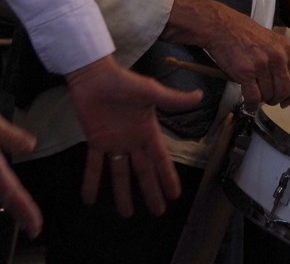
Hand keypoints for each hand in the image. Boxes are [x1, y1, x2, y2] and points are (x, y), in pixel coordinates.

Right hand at [0, 93, 41, 236]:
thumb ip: (6, 134)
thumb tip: (31, 146)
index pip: (9, 190)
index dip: (23, 207)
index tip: (35, 225)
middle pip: (5, 198)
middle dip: (20, 213)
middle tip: (35, 229)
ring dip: (13, 206)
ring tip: (26, 217)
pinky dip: (4, 195)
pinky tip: (8, 198)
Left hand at [65, 56, 201, 216]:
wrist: (94, 75)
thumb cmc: (123, 81)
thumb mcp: (150, 91)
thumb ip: (173, 99)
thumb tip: (200, 97)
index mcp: (147, 131)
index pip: (160, 159)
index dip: (167, 177)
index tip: (175, 195)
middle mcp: (132, 141)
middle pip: (143, 171)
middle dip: (150, 191)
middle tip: (157, 212)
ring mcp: (114, 143)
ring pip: (120, 173)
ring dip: (122, 194)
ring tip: (126, 214)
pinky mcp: (96, 141)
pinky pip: (94, 166)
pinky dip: (91, 182)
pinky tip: (89, 199)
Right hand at [165, 0, 289, 107]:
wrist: (220, 26)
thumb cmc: (242, 31)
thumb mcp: (270, 38)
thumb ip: (281, 56)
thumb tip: (285, 79)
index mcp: (285, 48)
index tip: (288, 100)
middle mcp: (277, 56)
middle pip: (284, 90)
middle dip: (277, 100)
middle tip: (270, 101)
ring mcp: (261, 64)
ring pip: (269, 95)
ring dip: (262, 101)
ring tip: (256, 97)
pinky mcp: (246, 72)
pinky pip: (253, 97)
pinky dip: (251, 105)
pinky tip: (249, 104)